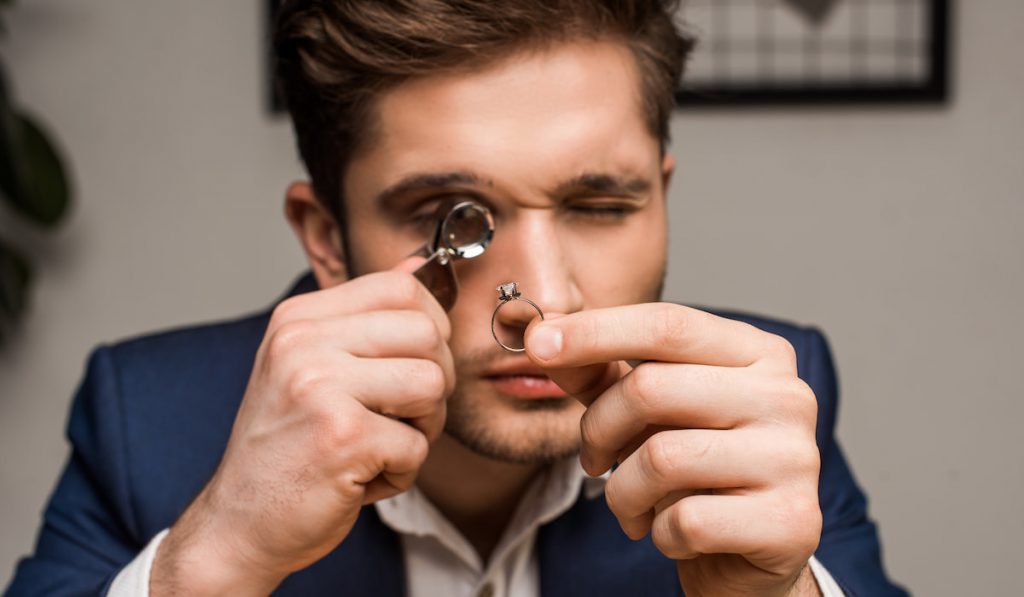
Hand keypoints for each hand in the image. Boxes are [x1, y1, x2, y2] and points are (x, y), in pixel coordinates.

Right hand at [151, 258, 453, 595]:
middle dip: (434, 382)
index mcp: (298, 319)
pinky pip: (417, 445)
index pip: (401, 288)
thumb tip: (423, 266)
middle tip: (400, 416)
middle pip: (427, 334)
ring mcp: (320, 387)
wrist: (238, 524)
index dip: (430, 328)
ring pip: (432, 385)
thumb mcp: (313, 366)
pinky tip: (360, 478)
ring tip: (381, 445)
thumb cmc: (287, 448)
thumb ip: (366, 317)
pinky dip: (401, 473)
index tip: (412, 365)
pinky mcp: (341, 437)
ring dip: (422, 428)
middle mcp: (303, 343)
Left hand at [525, 303, 821, 596]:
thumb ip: (601, 373)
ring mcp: (795, 458)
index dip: (595, 331)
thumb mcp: (646, 413)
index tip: (537, 342)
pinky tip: (672, 533)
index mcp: (759, 354)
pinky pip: (686, 520)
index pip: (667, 324)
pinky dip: (659, 533)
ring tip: (633, 504)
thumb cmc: (695, 471)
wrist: (746, 554)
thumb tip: (542, 335)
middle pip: (651, 388)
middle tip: (593, 460)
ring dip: (623, 493)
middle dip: (598, 429)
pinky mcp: (790, 522)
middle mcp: (788, 396)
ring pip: (662, 458)